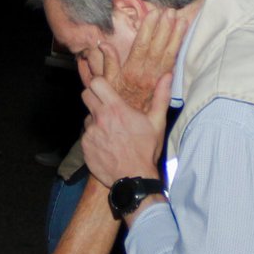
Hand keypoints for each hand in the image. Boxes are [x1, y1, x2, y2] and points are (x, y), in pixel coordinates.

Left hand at [81, 70, 172, 188]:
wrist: (134, 178)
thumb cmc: (146, 150)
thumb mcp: (157, 122)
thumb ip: (161, 96)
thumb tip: (168, 76)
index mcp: (115, 109)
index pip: (96, 83)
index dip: (99, 83)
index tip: (105, 89)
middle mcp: (99, 118)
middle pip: (86, 95)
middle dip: (93, 98)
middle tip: (105, 107)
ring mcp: (90, 133)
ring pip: (87, 118)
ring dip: (95, 121)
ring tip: (110, 132)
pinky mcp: (85, 147)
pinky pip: (86, 136)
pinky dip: (94, 138)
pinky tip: (106, 145)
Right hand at [100, 7, 187, 112]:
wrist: (129, 123)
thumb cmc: (116, 101)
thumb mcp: (106, 84)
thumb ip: (107, 63)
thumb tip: (103, 44)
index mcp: (131, 72)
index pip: (141, 46)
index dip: (148, 29)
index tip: (153, 13)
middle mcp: (146, 74)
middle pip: (157, 48)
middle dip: (164, 28)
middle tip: (170, 11)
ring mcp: (157, 79)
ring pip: (168, 55)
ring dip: (175, 37)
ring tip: (181, 20)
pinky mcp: (164, 83)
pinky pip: (173, 64)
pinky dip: (178, 50)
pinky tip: (182, 39)